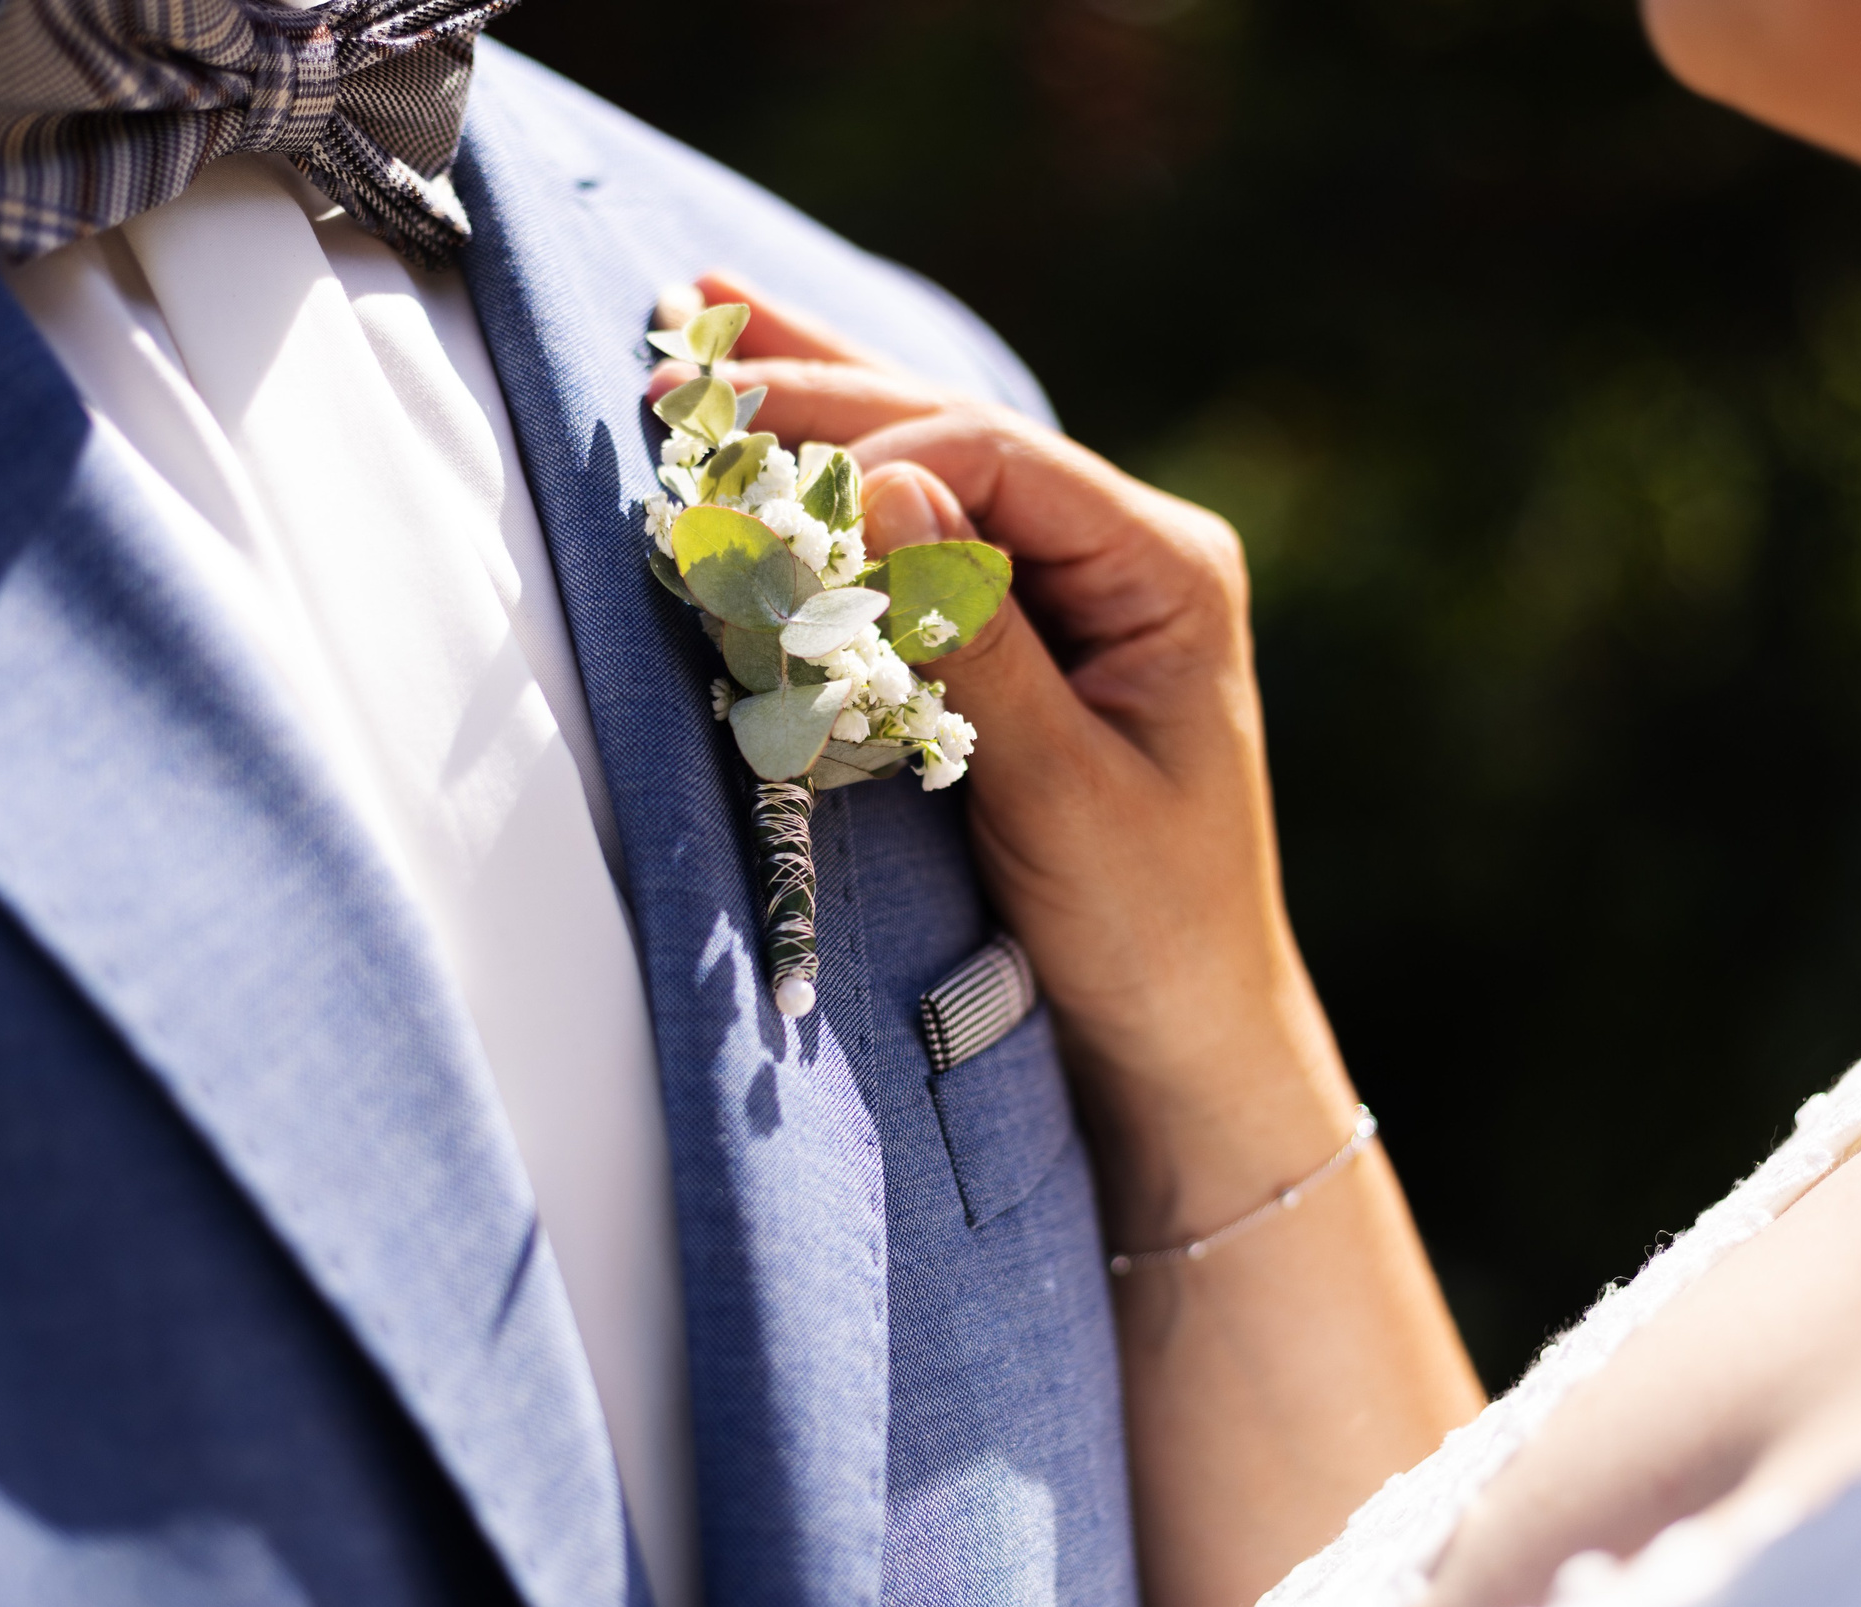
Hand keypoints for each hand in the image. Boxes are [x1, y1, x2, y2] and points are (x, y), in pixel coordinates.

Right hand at [651, 275, 1479, 1606]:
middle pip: (956, 439)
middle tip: (678, 361)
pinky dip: (836, 477)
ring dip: (815, 403)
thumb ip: (974, 641)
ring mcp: (1075, 582)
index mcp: (1169, 570)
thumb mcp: (1056, 792)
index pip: (1000, 462)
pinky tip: (771, 400)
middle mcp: (1127, 550)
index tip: (767, 502)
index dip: (876, 462)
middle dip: (821, 401)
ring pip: (928, 463)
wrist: (1182, 1033)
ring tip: (694, 319)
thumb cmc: (1145, 930)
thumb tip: (887, 494)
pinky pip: (920, 529)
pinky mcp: (1024, 626)